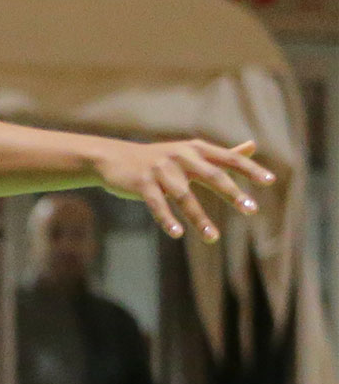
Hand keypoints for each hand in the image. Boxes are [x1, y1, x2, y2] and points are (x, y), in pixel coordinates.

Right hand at [93, 138, 272, 240]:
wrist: (113, 158)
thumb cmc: (158, 159)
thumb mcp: (190, 153)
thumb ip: (222, 154)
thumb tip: (253, 146)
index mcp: (196, 149)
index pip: (228, 158)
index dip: (249, 169)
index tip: (270, 182)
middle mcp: (180, 156)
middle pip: (211, 175)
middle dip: (232, 193)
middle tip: (251, 210)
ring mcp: (160, 170)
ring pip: (184, 196)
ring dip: (199, 218)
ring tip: (213, 238)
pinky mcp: (142, 183)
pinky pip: (157, 204)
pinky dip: (167, 219)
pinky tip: (177, 234)